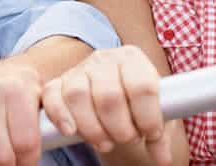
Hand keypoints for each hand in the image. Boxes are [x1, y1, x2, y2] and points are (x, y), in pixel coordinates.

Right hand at [41, 46, 170, 164]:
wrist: (113, 90)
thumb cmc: (136, 103)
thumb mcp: (153, 112)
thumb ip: (159, 134)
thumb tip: (163, 159)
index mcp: (132, 58)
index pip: (142, 87)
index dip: (148, 117)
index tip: (150, 134)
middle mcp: (104, 58)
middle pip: (109, 96)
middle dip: (120, 128)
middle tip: (127, 139)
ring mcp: (78, 69)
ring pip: (78, 96)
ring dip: (93, 128)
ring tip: (106, 142)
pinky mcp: (58, 83)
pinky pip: (52, 96)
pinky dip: (60, 115)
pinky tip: (71, 131)